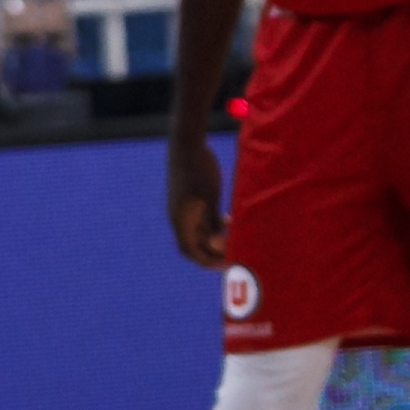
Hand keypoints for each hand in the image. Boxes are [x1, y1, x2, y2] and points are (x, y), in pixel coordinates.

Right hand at [164, 129, 228, 265]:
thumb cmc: (200, 169)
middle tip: (231, 254)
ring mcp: (180, 208)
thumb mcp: (210, 197)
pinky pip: (197, 220)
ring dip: (212, 239)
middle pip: (191, 244)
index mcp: (181, 219)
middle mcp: (177, 217)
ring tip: (232, 236)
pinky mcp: (185, 199)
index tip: (226, 266)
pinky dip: (210, 226)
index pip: (190, 251)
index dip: (207, 261)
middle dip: (210, 253)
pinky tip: (226, 219)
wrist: (186, 143)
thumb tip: (216, 245)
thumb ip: (212, 222)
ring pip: (195, 233)